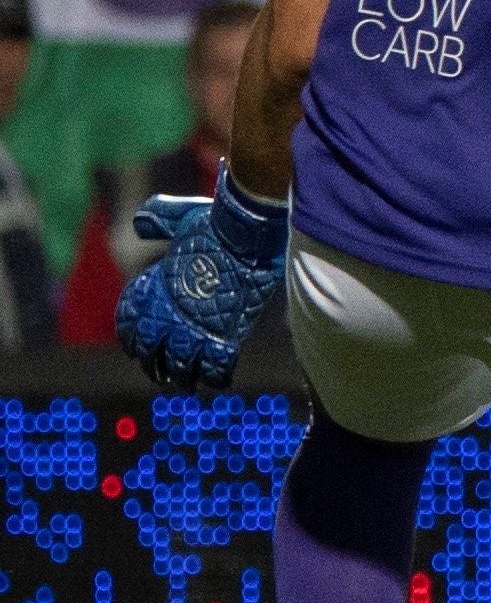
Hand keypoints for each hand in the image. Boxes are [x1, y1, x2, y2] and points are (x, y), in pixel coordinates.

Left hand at [113, 176, 289, 390]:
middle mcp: (171, 312)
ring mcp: (197, 325)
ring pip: (180, 363)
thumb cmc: (216, 222)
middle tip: (159, 372)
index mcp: (157, 287)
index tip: (135, 346)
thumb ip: (158, 219)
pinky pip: (216, 366)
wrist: (247, 233)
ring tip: (184, 385)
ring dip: (180, 377)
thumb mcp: (180, 216)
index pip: (131, 318)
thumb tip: (141, 224)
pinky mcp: (226, 334)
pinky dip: (216, 378)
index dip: (131, 336)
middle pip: (152, 348)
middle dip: (153, 363)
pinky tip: (217, 382)